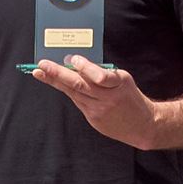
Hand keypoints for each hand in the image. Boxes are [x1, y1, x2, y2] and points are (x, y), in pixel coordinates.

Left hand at [31, 55, 156, 148]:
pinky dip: (68, 90)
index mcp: (119, 84)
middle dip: (58, 74)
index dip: (86, 67)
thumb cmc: (131, 97)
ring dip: (55, 82)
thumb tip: (79, 64)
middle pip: (79, 85)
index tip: (73, 58)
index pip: (101, 76)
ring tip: (39, 73)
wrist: (143, 125)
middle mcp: (108, 99)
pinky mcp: (94, 119)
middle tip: (42, 65)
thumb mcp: (123, 80)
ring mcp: (99, 111)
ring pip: (73, 93)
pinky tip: (56, 82)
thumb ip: (103, 72)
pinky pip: (78, 101)